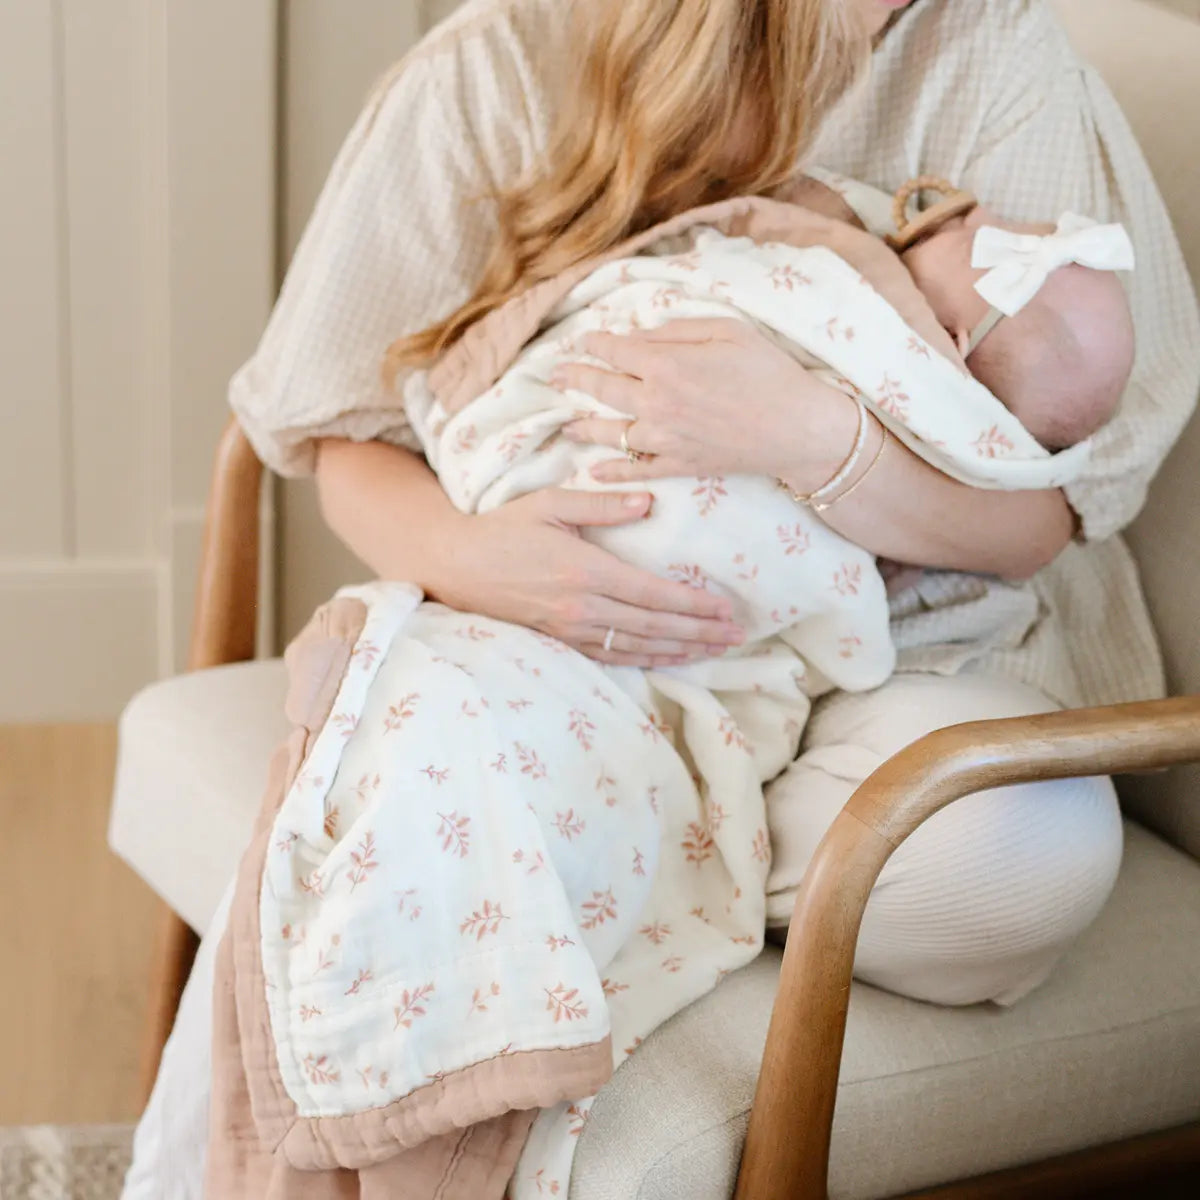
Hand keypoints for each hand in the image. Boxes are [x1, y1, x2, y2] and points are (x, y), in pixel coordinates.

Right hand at [433, 487, 744, 666]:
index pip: (653, 594)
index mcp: (585, 570)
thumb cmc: (504, 528)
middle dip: (700, 632)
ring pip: (638, 647)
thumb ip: (602, 505)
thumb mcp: (551, 503)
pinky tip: (671, 658)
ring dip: (681, 650)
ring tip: (716, 649)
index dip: (694, 605)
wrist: (456, 565)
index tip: (725, 608)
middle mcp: (583, 607)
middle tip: (737, 635)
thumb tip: (649, 502)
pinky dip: (647, 659)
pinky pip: (613, 657)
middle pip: (654, 627)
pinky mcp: (561, 642)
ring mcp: (572, 630)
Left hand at [554, 319, 856, 486]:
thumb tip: (641, 333)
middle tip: (555, 375)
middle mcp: (655, 403)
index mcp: (665, 364)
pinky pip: (635, 469)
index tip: (585, 340)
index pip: (615, 350)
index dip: (595, 343)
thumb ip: (678, 330)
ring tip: (565, 424)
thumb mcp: (727, 330)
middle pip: (602, 389)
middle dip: (575, 379)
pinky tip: (593, 470)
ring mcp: (664, 438)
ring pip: (610, 432)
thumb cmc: (769, 372)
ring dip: (583, 427)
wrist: (797, 429)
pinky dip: (611, 471)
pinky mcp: (678, 465)